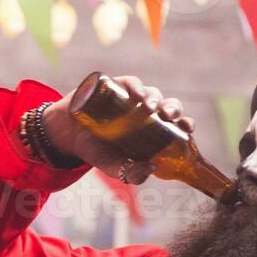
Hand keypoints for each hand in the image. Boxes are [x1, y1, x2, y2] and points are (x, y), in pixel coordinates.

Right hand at [42, 75, 195, 184]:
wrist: (70, 137)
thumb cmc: (97, 151)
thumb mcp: (115, 168)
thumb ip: (133, 174)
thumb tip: (152, 167)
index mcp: (154, 130)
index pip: (176, 124)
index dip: (184, 124)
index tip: (187, 129)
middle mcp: (146, 112)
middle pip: (168, 106)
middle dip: (173, 109)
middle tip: (169, 117)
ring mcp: (132, 99)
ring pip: (152, 93)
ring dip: (155, 98)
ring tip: (150, 108)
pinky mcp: (117, 87)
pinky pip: (132, 83)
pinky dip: (136, 86)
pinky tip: (136, 94)